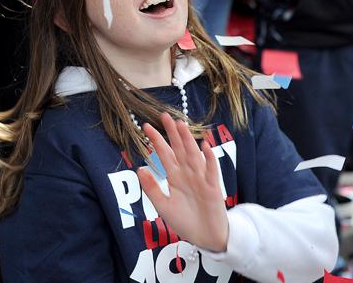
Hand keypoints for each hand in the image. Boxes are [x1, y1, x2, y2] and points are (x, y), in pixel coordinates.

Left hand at [137, 112, 229, 252]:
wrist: (205, 237)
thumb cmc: (185, 221)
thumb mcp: (163, 206)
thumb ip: (152, 188)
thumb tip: (140, 168)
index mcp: (174, 177)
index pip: (164, 155)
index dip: (156, 141)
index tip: (146, 127)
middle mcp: (187, 174)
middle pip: (179, 149)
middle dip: (172, 133)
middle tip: (164, 116)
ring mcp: (200, 179)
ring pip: (193, 155)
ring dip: (188, 141)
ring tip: (181, 125)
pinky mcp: (213, 187)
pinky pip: (211, 170)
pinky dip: (209, 159)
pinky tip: (204, 146)